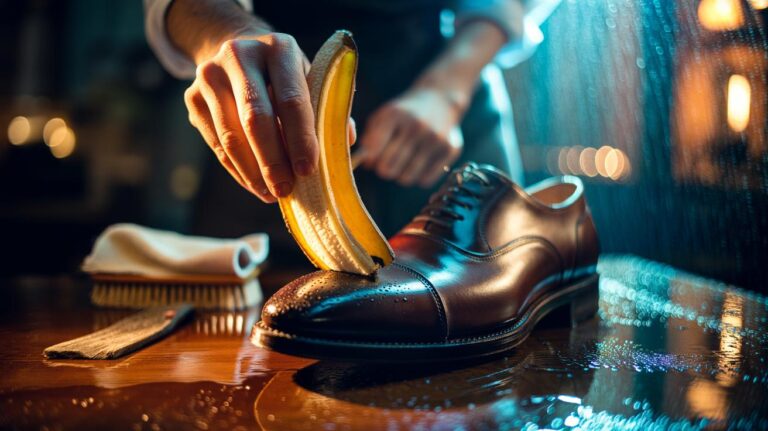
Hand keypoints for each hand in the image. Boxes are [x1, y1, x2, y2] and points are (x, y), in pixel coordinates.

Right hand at [184, 32, 316, 202]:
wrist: (239, 55)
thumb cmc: (286, 77)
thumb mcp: (310, 81)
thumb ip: (327, 110)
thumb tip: (343, 142)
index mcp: (279, 48)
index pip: (291, 100)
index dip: (300, 138)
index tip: (308, 170)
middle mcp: (239, 55)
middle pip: (255, 118)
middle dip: (272, 160)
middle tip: (285, 190)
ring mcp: (210, 75)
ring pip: (231, 135)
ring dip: (252, 172)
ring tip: (271, 194)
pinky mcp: (192, 97)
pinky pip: (216, 144)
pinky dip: (237, 170)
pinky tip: (255, 185)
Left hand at [359, 88, 462, 187]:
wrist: (440, 98)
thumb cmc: (405, 112)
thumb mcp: (384, 116)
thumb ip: (370, 139)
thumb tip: (366, 164)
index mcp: (395, 114)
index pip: (374, 150)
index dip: (371, 159)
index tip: (373, 159)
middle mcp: (416, 126)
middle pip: (389, 167)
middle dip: (384, 170)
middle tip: (387, 165)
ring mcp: (435, 138)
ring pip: (407, 177)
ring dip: (401, 175)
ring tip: (403, 164)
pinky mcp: (450, 149)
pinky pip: (426, 180)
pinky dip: (419, 177)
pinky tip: (419, 165)